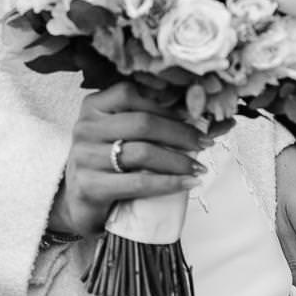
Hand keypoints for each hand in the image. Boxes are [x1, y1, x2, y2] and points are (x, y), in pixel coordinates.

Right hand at [50, 81, 202, 239]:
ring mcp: (85, 157)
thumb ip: (155, 121)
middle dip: (180, 133)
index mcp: (93, 106)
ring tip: (198, 167)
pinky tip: (187, 184)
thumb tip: (214, 120)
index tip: (195, 117)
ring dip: (178, 161)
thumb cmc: (109, 163)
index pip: (132, 93)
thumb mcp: (123, 135)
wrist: (80, 201)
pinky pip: (138, 182)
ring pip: (142, 153)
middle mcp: (85, 127)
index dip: (167, 105)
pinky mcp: (90, 186)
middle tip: (204, 143)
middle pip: (142, 123)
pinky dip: (168, 183)